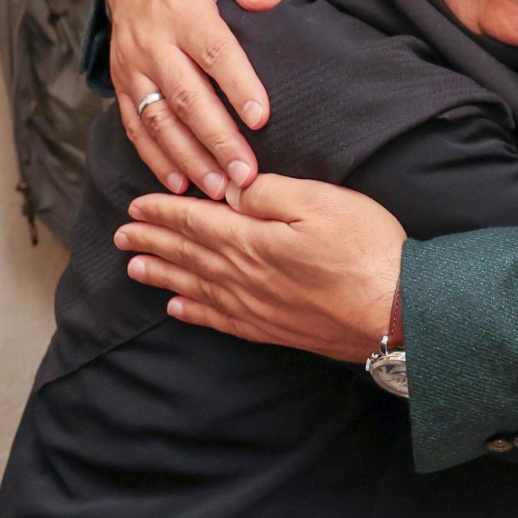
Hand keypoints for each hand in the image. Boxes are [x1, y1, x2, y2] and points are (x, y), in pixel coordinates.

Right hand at [108, 0, 282, 196]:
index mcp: (183, 8)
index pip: (214, 52)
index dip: (238, 86)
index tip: (262, 117)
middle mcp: (154, 42)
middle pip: (188, 97)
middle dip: (217, 140)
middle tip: (245, 175)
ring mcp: (133, 66)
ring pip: (159, 120)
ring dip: (188, 158)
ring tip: (217, 189)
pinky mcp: (122, 83)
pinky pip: (135, 126)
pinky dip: (154, 157)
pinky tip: (178, 183)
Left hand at [117, 175, 404, 362]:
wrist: (395, 311)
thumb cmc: (366, 250)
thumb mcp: (322, 201)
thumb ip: (270, 193)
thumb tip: (230, 188)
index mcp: (251, 240)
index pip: (195, 221)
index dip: (163, 212)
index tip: (136, 206)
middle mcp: (243, 277)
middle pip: (188, 254)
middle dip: (153, 241)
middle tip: (122, 236)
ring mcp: (256, 307)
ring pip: (195, 287)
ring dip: (163, 274)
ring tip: (135, 267)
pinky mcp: (272, 328)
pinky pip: (218, 319)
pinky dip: (192, 311)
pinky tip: (178, 308)